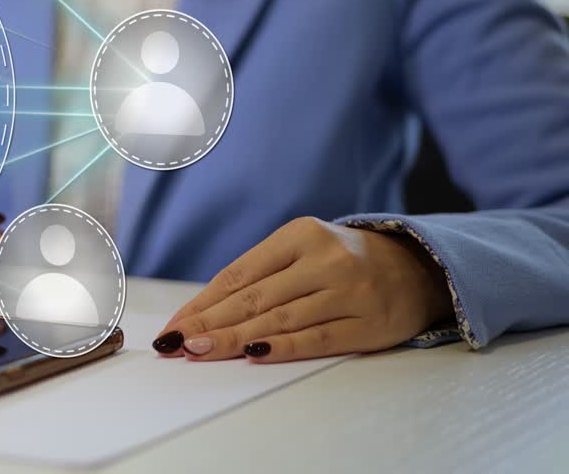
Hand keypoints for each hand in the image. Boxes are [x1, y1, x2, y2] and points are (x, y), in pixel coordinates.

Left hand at [153, 217, 451, 362]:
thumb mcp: (302, 252)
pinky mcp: (368, 323)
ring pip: (280, 320)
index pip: (239, 274)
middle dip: (209, 324)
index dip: (202, 303)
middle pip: (254, 298)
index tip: (173, 326)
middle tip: (174, 344)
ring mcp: (350, 291)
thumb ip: (260, 276)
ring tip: (200, 352)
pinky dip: (281, 349)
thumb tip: (201, 313)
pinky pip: (316, 339)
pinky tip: (252, 356)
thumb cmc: (342, 262)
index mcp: (301, 234)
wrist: (417, 267)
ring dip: (235, 339)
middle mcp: (326, 259)